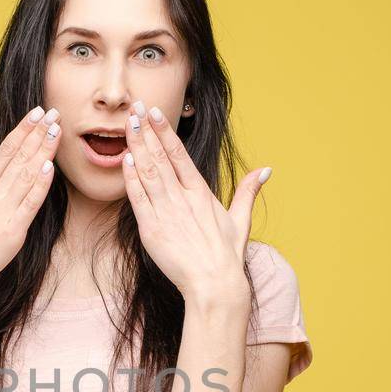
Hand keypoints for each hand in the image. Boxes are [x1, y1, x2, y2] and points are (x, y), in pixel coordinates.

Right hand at [0, 106, 61, 295]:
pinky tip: (48, 167)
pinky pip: (30, 203)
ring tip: (57, 131)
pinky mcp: (13, 230)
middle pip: (19, 157)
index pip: (5, 150)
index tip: (37, 113)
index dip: (23, 130)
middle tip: (54, 113)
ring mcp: (3, 210)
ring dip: (43, 151)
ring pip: (26, 174)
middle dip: (38, 133)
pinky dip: (39, 184)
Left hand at [120, 101, 271, 302]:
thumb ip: (247, 191)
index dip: (165, 131)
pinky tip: (125, 159)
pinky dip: (131, 178)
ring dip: (136, 146)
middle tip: (134, 107)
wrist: (214, 284)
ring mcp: (166, 212)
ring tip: (127, 124)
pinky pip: (138, 198)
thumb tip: (265, 170)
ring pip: (147, 172)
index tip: (154, 112)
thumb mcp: (240, 220)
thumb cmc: (226, 256)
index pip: (179, 153)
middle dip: (145, 130)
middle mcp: (182, 198)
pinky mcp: (152, 229)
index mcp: (201, 192)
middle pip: (159, 157)